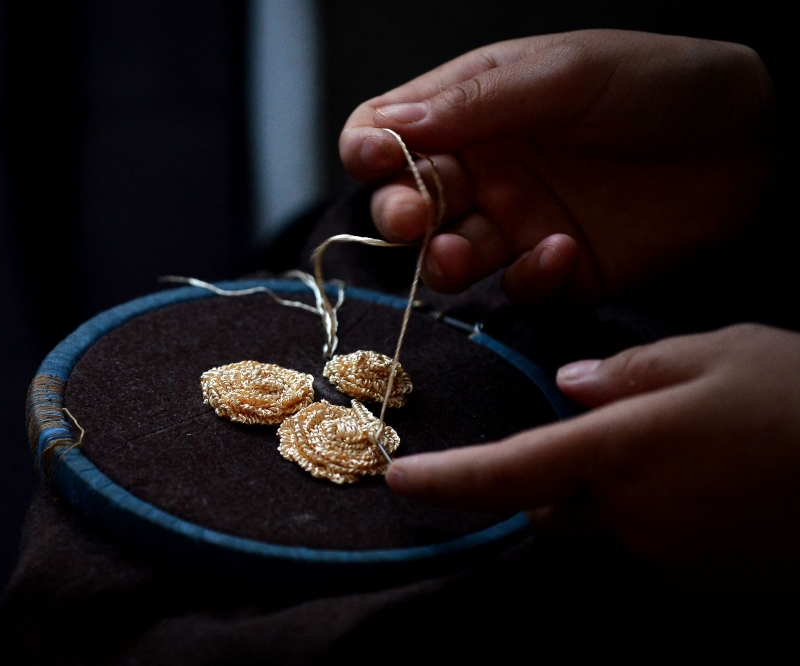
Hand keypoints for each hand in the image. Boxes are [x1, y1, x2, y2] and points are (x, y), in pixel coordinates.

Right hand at [340, 30, 778, 301]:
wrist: (755, 142)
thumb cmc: (658, 85)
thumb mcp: (564, 75)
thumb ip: (475, 103)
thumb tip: (385, 127)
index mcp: (474, 108)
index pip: (390, 131)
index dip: (370, 147)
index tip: (375, 158)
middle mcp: (485, 168)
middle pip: (407, 201)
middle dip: (398, 213)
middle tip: (412, 219)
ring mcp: (518, 222)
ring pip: (448, 257)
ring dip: (444, 260)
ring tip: (464, 254)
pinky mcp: (558, 270)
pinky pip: (515, 288)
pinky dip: (528, 277)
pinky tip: (564, 249)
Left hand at [387, 324, 799, 592]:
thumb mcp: (718, 355)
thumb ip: (630, 372)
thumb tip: (572, 386)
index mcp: (620, 455)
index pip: (506, 474)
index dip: (447, 480)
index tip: (399, 479)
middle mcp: (631, 522)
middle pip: (549, 512)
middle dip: (553, 483)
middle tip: (610, 441)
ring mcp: (671, 569)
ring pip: (602, 536)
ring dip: (613, 504)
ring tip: (689, 463)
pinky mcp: (710, 598)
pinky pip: (656, 561)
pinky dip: (661, 530)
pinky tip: (717, 497)